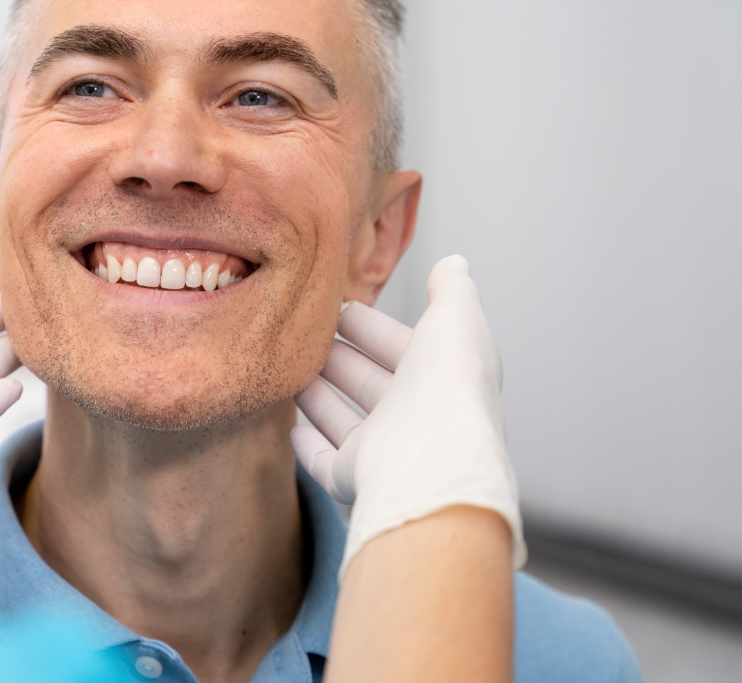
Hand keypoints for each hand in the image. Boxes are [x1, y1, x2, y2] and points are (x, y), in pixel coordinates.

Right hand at [292, 256, 525, 576]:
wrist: (432, 460)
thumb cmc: (448, 386)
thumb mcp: (455, 320)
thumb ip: (452, 290)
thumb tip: (454, 262)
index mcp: (440, 379)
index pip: (400, 347)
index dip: (370, 327)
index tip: (336, 308)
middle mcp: (415, 418)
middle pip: (368, 382)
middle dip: (339, 357)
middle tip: (303, 335)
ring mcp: (384, 452)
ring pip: (344, 419)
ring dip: (317, 395)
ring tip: (287, 369)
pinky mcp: (355, 480)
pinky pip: (326, 462)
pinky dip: (309, 446)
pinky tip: (291, 429)